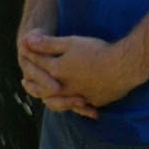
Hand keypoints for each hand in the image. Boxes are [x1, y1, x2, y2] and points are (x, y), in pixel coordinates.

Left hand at [18, 30, 135, 116]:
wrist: (123, 67)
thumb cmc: (96, 51)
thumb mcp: (71, 42)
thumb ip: (48, 44)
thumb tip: (26, 40)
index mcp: (56, 70)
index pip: (38, 64)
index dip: (30, 57)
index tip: (24, 55)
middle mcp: (64, 87)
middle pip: (42, 88)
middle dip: (32, 84)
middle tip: (24, 83)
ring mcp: (78, 96)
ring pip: (57, 102)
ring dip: (48, 99)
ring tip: (44, 97)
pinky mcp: (93, 102)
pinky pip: (78, 108)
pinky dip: (72, 107)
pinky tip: (73, 106)